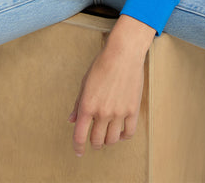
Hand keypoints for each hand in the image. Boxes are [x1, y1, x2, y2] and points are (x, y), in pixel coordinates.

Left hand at [68, 15, 154, 156]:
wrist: (123, 53)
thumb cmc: (102, 64)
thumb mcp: (85, 82)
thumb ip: (78, 103)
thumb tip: (72, 120)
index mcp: (87, 105)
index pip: (79, 136)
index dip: (78, 147)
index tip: (78, 152)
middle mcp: (102, 112)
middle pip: (97, 140)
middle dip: (94, 143)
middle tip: (95, 140)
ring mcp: (118, 112)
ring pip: (112, 139)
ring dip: (108, 141)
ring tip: (108, 135)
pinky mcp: (132, 110)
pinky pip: (129, 132)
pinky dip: (124, 136)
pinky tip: (122, 132)